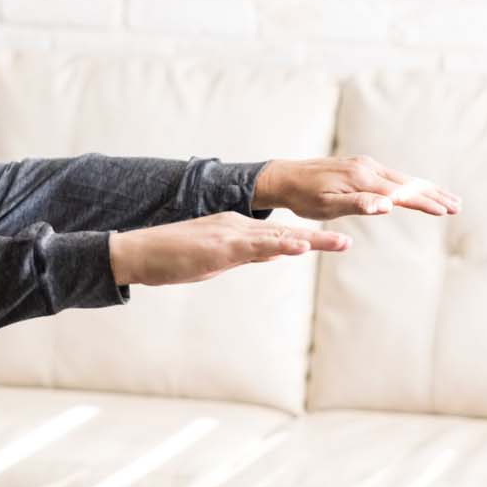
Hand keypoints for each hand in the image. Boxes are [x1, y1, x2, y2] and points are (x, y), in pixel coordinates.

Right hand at [107, 212, 350, 286]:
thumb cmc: (170, 259)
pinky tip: (300, 248)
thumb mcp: (215, 260)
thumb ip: (244, 256)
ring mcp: (230, 234)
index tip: (333, 242)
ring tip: (340, 242)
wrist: (138, 252)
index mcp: (236, 230)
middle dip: (319, 239)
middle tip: (347, 242)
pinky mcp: (220, 246)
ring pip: (278, 237)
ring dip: (311, 241)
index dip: (307, 240)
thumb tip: (272, 255)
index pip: (278, 236)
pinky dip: (280, 246)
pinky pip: (256, 247)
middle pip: (286, 233)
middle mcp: (238, 226)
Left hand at [252, 155, 461, 219]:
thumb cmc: (304, 198)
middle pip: (409, 182)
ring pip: (403, 178)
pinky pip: (392, 176)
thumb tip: (387, 206)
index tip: (446, 211)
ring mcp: (366, 165)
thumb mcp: (327, 206)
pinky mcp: (361, 167)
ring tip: (445, 198)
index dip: (425, 202)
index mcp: (363, 179)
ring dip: (426, 188)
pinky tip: (416, 190)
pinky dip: (410, 184)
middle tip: (457, 205)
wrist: (285, 178)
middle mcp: (369, 167)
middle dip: (434, 194)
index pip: (402, 192)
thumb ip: (359, 204)